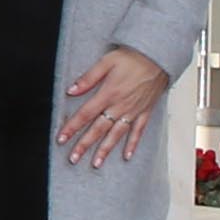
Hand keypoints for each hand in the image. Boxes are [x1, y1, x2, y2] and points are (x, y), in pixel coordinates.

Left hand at [56, 45, 173, 165]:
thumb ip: (88, 78)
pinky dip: (132, 144)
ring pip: (116, 135)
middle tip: (73, 158)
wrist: (158, 56)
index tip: (61, 138)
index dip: (72, 127)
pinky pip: (138, 132)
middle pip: (98, 129)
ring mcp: (133, 111)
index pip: (85, 114)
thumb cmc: (132, 57)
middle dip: (84, 145)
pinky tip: (126, 156)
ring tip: (96, 163)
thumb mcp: (106, 61)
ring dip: (105, 150)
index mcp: (108, 93)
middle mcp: (120, 106)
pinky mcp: (145, 112)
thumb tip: (71, 91)